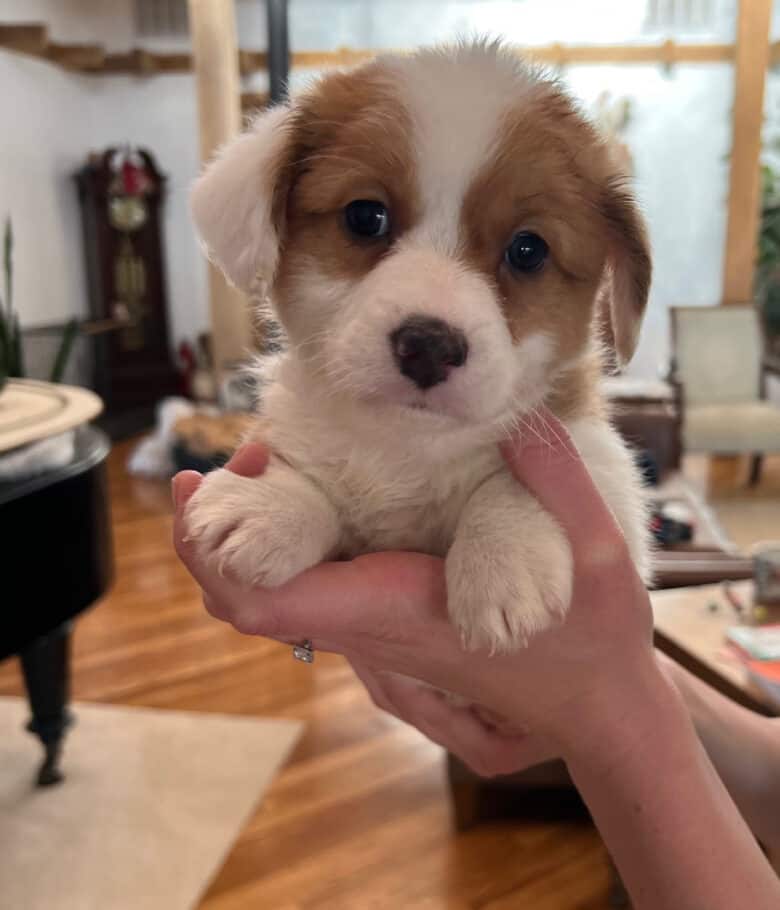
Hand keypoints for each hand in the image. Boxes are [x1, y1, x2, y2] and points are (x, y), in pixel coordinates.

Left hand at [173, 412, 654, 775]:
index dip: (215, 555)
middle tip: (241, 451)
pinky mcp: (384, 619)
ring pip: (271, 595)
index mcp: (398, 610)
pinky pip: (307, 589)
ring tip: (263, 454)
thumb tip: (518, 425)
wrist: (593, 705)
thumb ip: (558, 484)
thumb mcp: (598, 553)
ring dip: (247, 531)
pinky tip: (302, 489)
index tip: (201, 491)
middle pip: (246, 597)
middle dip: (215, 530)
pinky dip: (283, 543)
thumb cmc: (592, 639)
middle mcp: (369, 626)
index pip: (268, 604)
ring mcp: (372, 629)